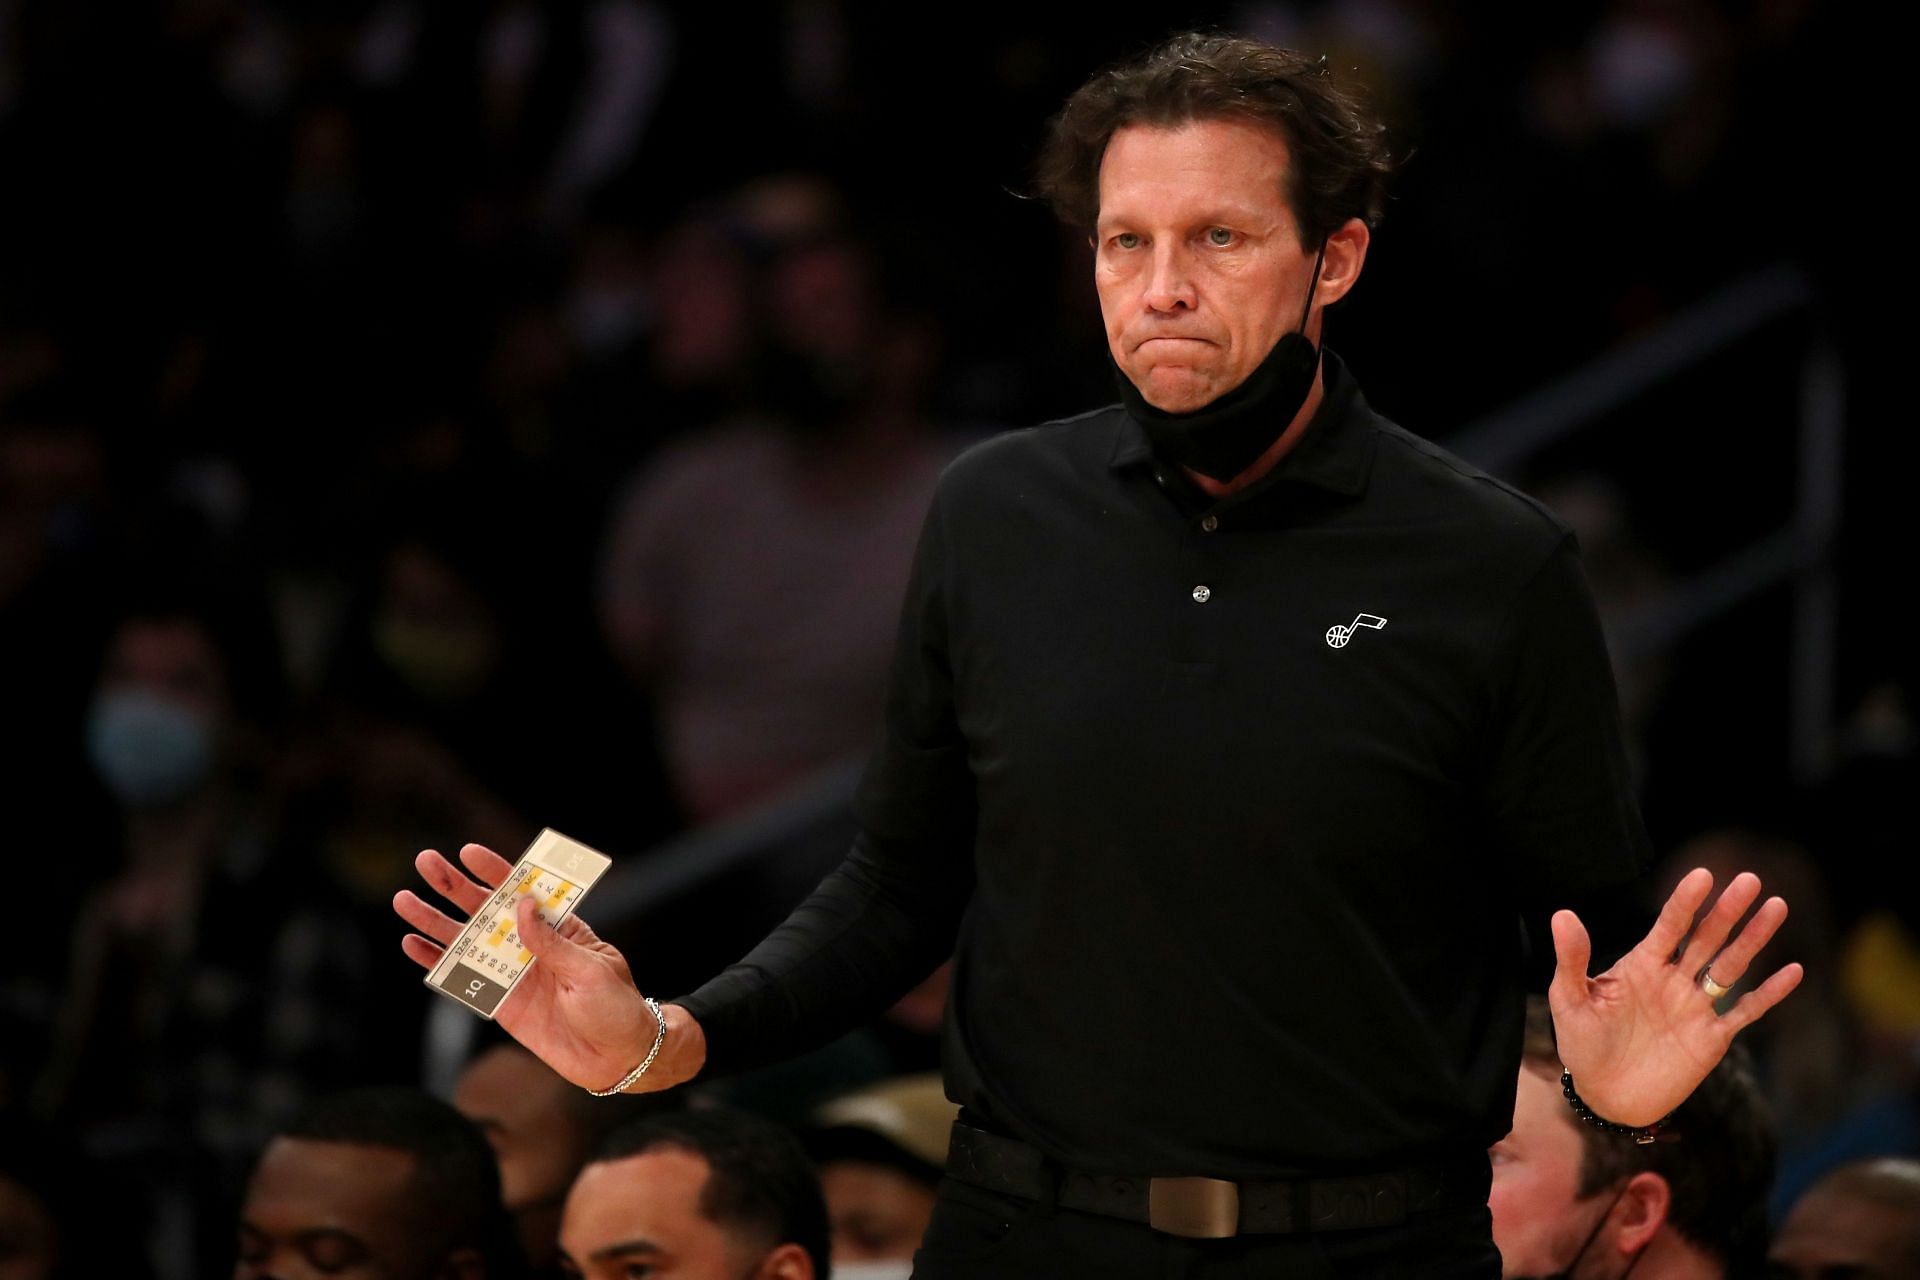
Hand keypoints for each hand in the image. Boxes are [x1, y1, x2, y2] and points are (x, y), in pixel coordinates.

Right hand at [393, 843, 704, 1092]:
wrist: (618, 1059)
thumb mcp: (591, 970)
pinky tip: (413, 944)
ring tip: (404, 900)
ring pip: (467, 941)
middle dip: (455, 885)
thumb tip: (522, 905)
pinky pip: (464, 979)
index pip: (524, 890)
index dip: (496, 870)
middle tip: (426, 862)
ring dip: (435, 921)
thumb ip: (552, 942)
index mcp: (560, 927)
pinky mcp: (501, 1002)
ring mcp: (513, 972)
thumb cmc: (616, 1007)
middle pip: (487, 908)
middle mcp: (531, 944)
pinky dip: (438, 963)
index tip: (469, 852)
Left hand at [1548, 867, 1802, 1125]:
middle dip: (1727, 910)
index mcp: (1641, 965)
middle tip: (1750, 879)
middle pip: (1707, 938)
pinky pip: (1746, 1011)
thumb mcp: (1570, 1000)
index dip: (1685, 901)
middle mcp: (1673, 979)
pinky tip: (1793, 971)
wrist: (1604, 1096)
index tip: (1703, 875)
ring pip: (1731, 966)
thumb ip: (1572, 959)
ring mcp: (1695, 1007)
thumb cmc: (1582, 1044)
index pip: (1669, 926)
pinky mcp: (1712, 1038)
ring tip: (1776, 906)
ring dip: (1753, 938)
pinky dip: (1769, 993)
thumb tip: (1562, 914)